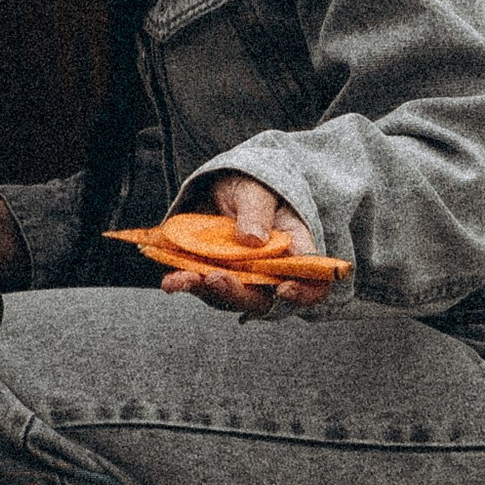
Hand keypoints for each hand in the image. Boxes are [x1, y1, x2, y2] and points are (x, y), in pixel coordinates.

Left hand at [162, 169, 337, 315]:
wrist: (222, 186)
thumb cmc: (251, 187)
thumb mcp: (255, 190)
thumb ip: (257, 212)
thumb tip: (253, 240)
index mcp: (295, 248)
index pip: (313, 282)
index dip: (304, 292)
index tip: (283, 288)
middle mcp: (271, 271)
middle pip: (264, 298)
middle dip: (240, 294)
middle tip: (217, 279)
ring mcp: (242, 278)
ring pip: (230, 297)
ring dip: (207, 291)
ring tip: (184, 278)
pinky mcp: (215, 276)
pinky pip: (203, 287)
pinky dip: (186, 285)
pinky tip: (171, 281)